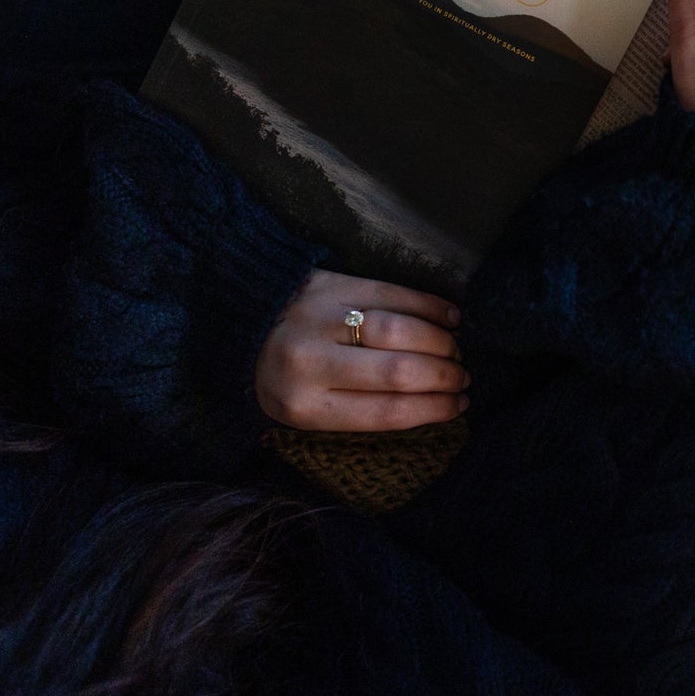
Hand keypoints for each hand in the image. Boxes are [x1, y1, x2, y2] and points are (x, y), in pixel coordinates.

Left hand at [255, 270, 467, 430]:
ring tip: (457, 350)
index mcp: (303, 406)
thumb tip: (429, 402)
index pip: (383, 412)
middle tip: (463, 377)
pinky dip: (427, 305)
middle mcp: (309, 362)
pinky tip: (450, 317)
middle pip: (395, 371)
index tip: (458, 406)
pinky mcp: (329, 283)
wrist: (232, 322)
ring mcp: (319, 317)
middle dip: (441, 376)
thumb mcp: (304, 408)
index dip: (431, 409)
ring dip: (439, 341)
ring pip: (396, 329)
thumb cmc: (277, 376)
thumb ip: (357, 408)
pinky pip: (389, 292)